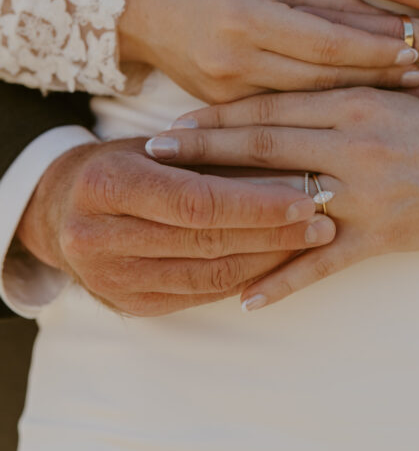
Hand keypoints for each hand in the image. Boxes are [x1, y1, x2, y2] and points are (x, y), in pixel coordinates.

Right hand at [15, 138, 334, 316]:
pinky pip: (199, 296)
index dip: (253, 203)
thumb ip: (210, 153)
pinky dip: (245, 278)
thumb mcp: (157, 145)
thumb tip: (291, 156)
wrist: (62, 207)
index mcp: (105, 184)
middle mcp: (98, 237)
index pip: (195, 200)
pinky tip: (281, 262)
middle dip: (272, 232)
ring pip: (207, 275)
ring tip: (313, 239)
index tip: (304, 197)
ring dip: (268, 259)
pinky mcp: (130, 305)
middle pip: (205, 241)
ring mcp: (111, 278)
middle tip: (324, 218)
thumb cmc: (126, 162)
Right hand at [118, 0, 418, 103]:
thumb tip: (383, 14)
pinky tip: (357, 111)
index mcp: (247, 17)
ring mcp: (227, 92)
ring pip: (308, 102)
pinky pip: (283, 113)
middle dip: (378, 76)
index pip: (327, 41)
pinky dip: (323, 111)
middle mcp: (236, 60)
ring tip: (405, 93)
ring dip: (359, 97)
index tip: (417, 47)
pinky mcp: (224, 109)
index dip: (375, 47)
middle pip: (324, 78)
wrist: (139, 9)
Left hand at [146, 88, 418, 309]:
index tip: (179, 118)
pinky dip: (281, 281)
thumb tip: (294, 107)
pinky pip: (322, 263)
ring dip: (228, 212)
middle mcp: (355, 140)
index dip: (222, 113)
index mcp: (357, 101)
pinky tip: (245, 297)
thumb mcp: (400, 102)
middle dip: (204, 148)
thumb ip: (348, 102)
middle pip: (263, 144)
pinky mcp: (387, 234)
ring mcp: (369, 190)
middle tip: (152, 152)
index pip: (275, 105)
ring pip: (284, 200)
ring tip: (181, 221)